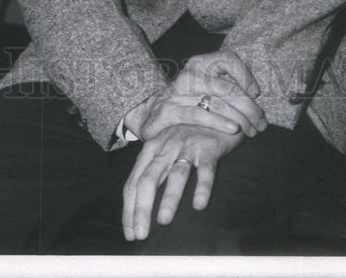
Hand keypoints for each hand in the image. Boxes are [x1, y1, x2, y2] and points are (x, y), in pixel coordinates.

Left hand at [122, 123, 242, 240]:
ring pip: (175, 174)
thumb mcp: (165, 149)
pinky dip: (202, 187)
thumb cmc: (187, 137)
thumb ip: (152, 172)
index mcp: (151, 149)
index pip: (134, 182)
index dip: (129, 209)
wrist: (216, 111)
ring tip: (164, 221)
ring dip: (168, 198)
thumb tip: (138, 208)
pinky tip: (199, 205)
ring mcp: (188, 146)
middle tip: (141, 234)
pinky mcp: (209, 148)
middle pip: (149, 179)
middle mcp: (166, 147)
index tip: (129, 233)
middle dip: (142, 208)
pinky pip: (206, 170)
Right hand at [124, 49, 266, 140]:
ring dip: (240, 119)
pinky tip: (233, 129)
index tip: (256, 93)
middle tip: (261, 123)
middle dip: (250, 107)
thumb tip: (254, 98)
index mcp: (200, 63)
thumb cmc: (187, 102)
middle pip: (228, 87)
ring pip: (218, 102)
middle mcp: (190, 73)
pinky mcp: (169, 111)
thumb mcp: (205, 87)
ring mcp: (178, 91)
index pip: (227, 59)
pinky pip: (199, 115)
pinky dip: (219, 122)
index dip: (245, 74)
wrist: (150, 114)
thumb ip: (226, 87)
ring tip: (252, 131)